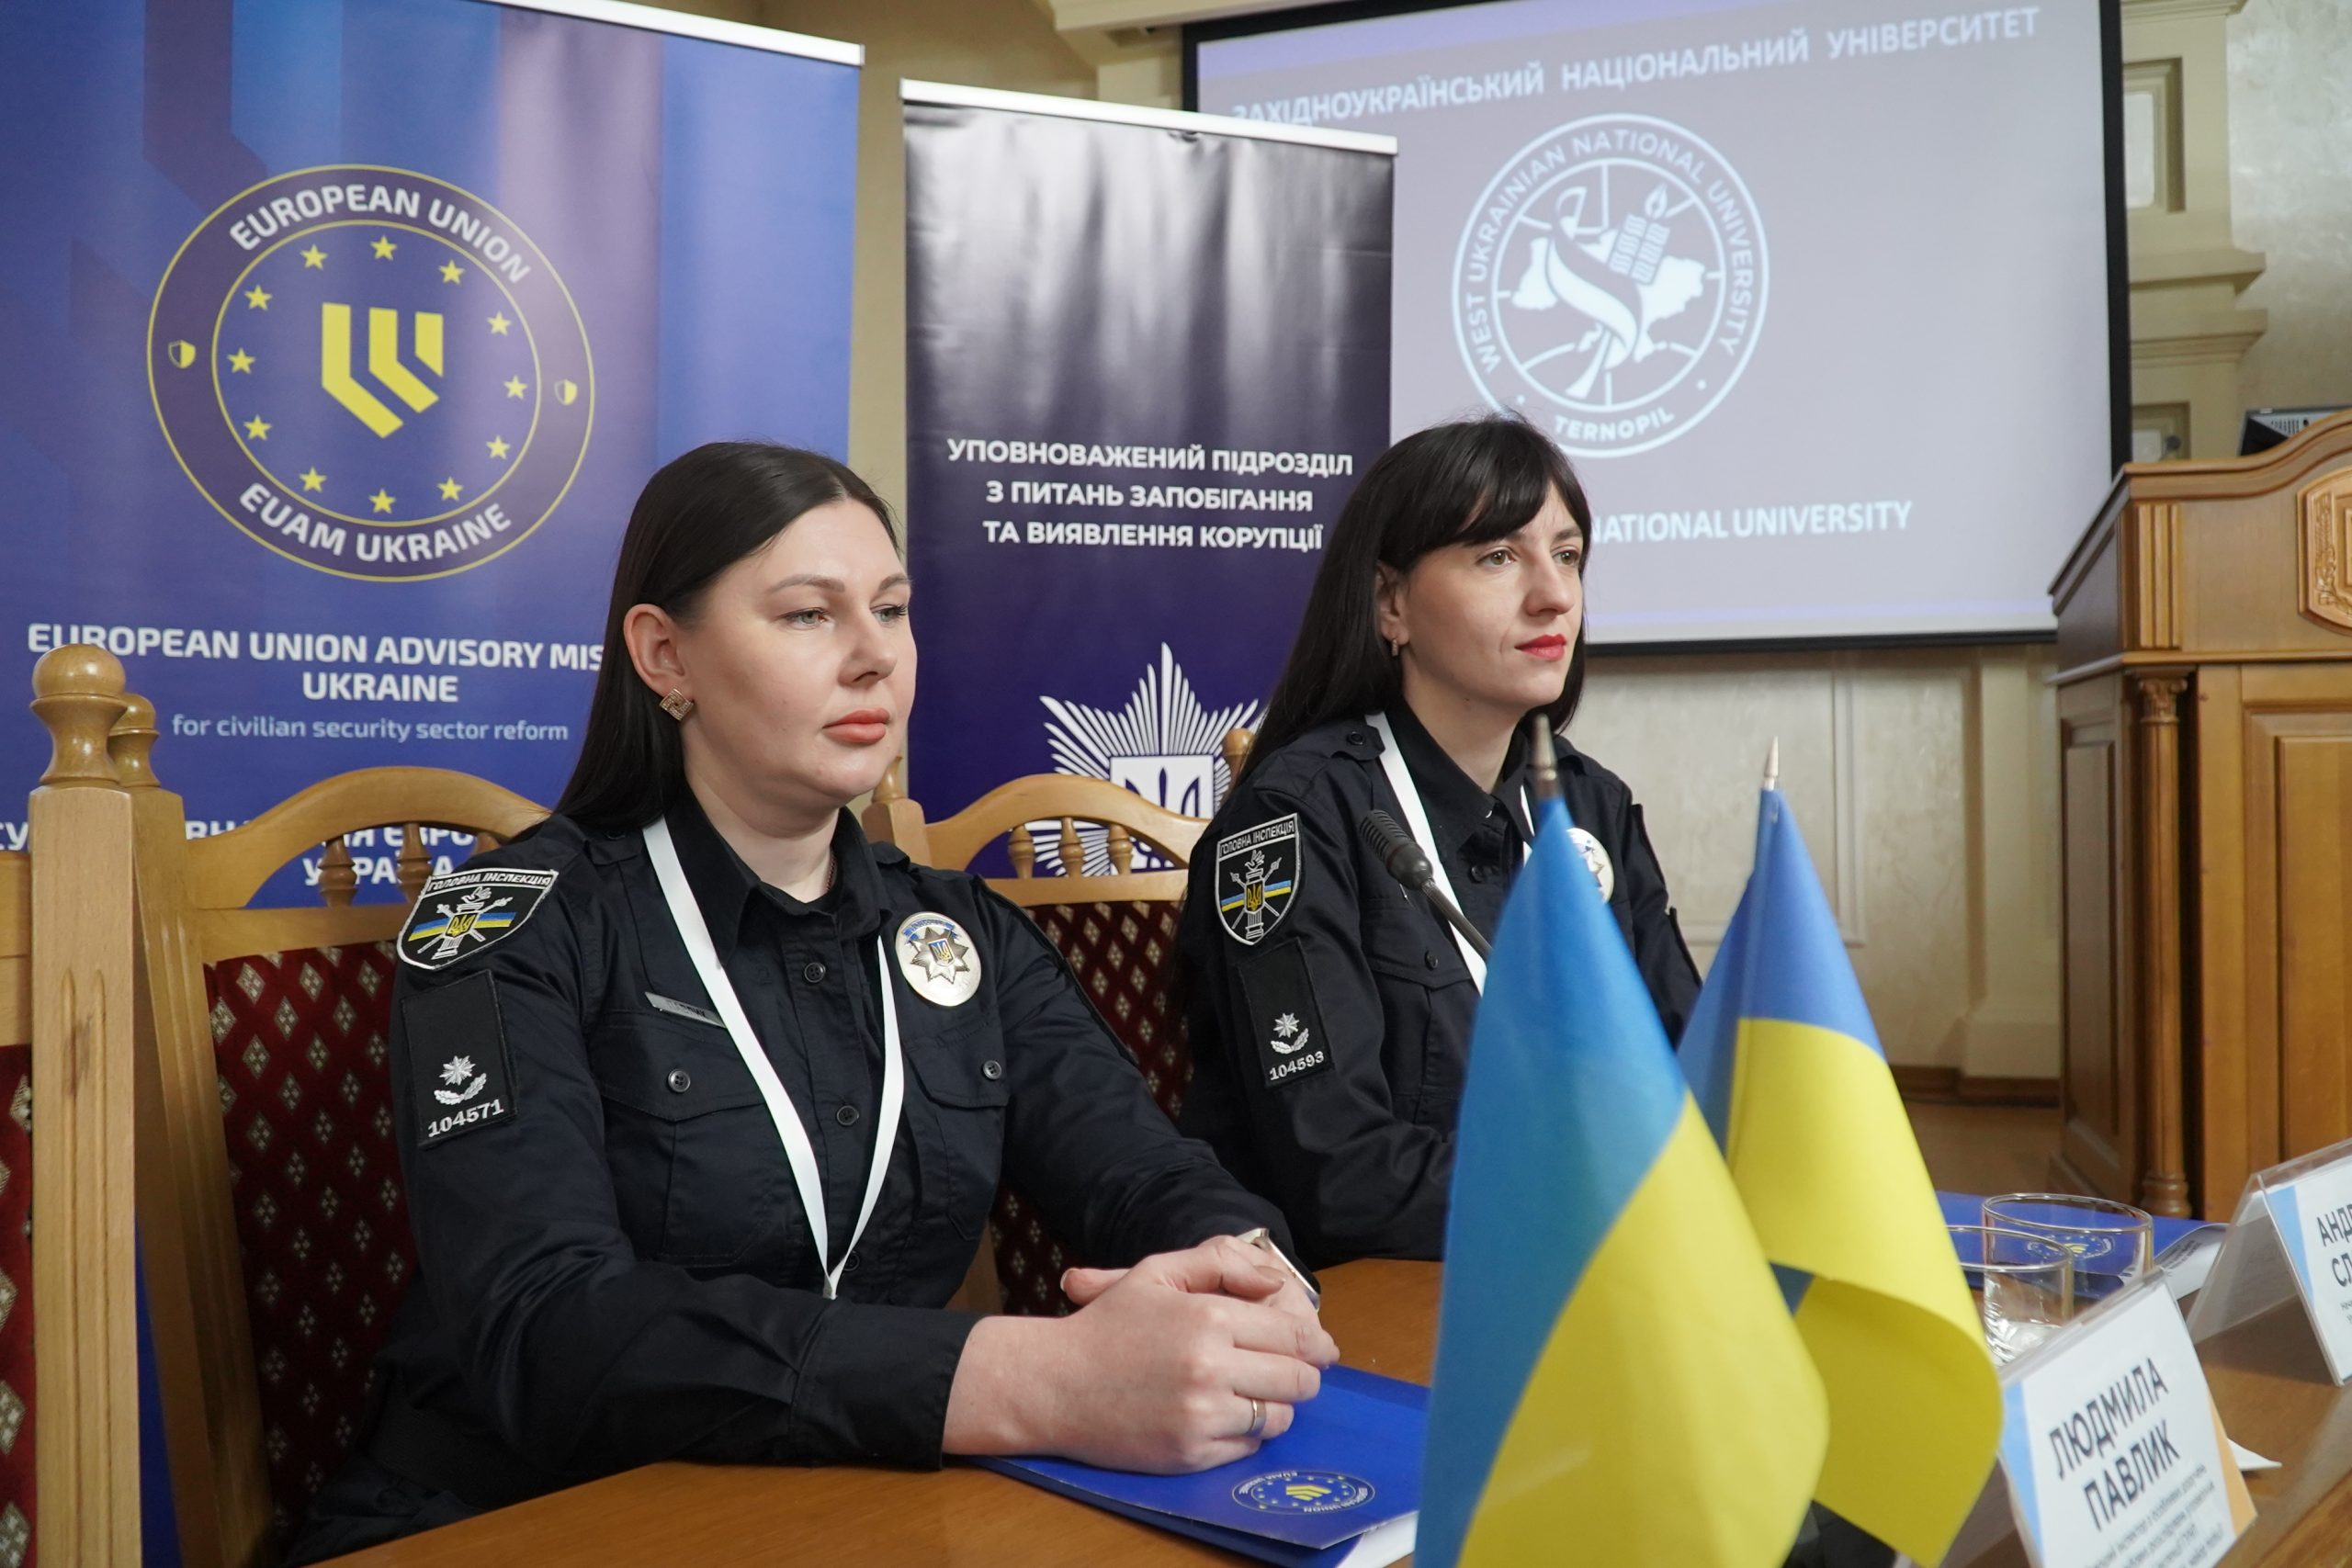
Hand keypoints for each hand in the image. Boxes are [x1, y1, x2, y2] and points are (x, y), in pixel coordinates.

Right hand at [944, 1245, 1338, 1472]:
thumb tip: (1276, 1284)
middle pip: (1298, 1379)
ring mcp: (1202, 1415)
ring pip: (1279, 1417)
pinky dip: (1245, 1434)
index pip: (1294, 1335)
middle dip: (1304, 1376)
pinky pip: (1248, 1447)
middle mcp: (1212, 1367)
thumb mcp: (1157, 1272)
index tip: (1321, 1349)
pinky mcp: (1191, 1454)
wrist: (1054, 1383)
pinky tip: (1223, 1416)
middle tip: (1295, 1373)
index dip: (1315, 1344)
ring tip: (1255, 1394)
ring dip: (1276, 1406)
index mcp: (1210, 1317)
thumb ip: (1220, 1264)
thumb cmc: (1107, 1324)